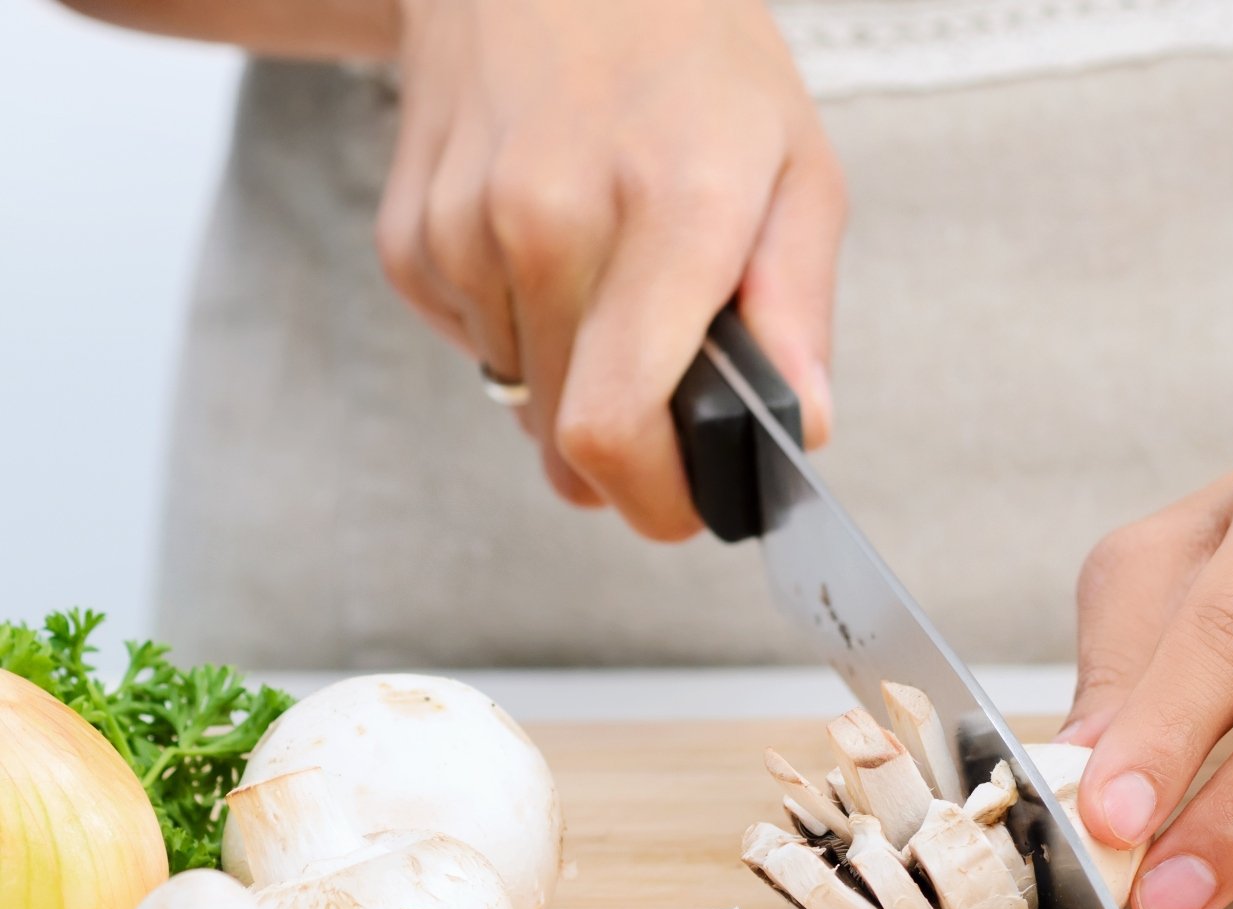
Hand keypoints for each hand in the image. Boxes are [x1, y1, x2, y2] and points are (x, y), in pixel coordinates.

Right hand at [377, 0, 844, 537]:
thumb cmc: (691, 55)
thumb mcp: (796, 164)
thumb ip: (800, 306)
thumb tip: (802, 424)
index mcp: (667, 211)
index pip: (615, 425)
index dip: (654, 501)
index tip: (689, 507)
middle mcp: (549, 220)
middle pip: (564, 440)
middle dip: (626, 458)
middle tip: (670, 411)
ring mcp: (464, 227)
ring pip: (520, 401)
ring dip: (572, 387)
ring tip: (614, 290)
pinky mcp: (408, 235)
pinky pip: (472, 348)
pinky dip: (520, 336)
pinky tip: (552, 255)